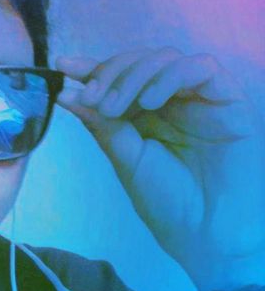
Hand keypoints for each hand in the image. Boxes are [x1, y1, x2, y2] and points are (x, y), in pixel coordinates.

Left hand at [56, 48, 264, 290]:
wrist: (207, 233)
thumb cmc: (168, 201)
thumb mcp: (126, 159)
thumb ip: (101, 124)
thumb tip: (65, 93)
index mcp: (145, 113)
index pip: (117, 78)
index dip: (90, 67)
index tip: (62, 65)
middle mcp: (171, 99)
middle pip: (138, 61)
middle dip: (110, 74)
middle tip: (93, 99)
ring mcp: (199, 97)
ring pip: (166, 58)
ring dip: (134, 75)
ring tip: (116, 107)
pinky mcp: (228, 98)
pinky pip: (202, 68)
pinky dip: (171, 76)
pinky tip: (151, 101)